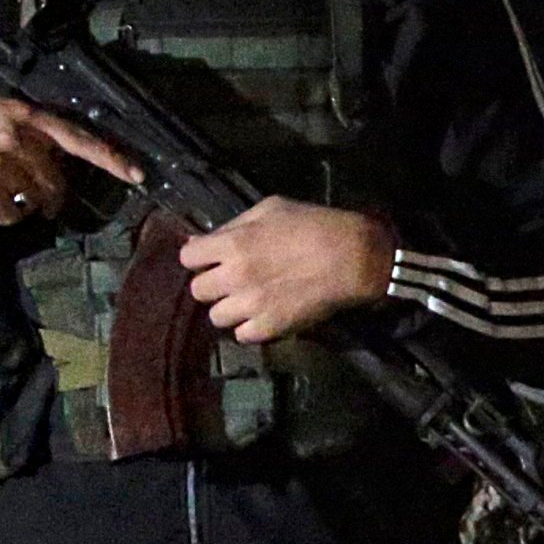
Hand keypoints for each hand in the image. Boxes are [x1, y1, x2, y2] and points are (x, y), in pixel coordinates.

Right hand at [0, 92, 140, 226]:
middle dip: (54, 198)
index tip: (138, 174)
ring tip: (5, 199)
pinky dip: (4, 216)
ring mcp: (1, 159)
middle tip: (45, 206)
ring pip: (34, 199)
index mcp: (26, 116)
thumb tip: (56, 155)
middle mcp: (19, 136)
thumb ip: (27, 129)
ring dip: (25, 208)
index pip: (78, 138)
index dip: (110, 158)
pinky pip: (9, 213)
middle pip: (57, 180)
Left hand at [178, 198, 394, 343]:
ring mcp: (252, 305)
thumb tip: (201, 241)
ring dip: (230, 309)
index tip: (212, 258)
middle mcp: (235, 276)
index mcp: (233, 243)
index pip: (187, 257)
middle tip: (232, 281)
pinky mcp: (271, 327)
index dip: (200, 257)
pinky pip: (242, 335)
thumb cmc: (316, 225)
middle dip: (213, 284)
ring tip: (249, 302)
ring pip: (216, 317)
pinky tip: (264, 315)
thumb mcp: (273, 208)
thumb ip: (233, 224)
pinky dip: (250, 328)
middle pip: (198, 290)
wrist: (356, 257)